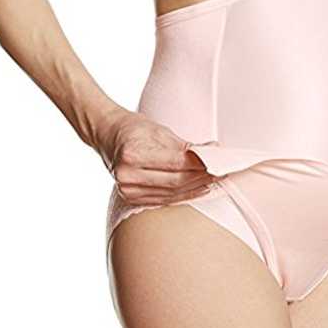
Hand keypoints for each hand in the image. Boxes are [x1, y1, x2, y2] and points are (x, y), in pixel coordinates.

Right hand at [94, 106, 217, 205]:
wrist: (106, 135)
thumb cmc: (134, 129)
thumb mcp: (159, 130)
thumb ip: (185, 146)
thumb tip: (213, 152)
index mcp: (133, 153)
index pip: (176, 163)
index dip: (201, 165)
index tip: (219, 163)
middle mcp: (127, 174)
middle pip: (175, 181)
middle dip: (202, 178)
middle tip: (221, 174)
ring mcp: (127, 189)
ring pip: (171, 193)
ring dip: (195, 189)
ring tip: (213, 182)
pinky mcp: (130, 198)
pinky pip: (163, 199)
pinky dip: (183, 195)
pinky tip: (197, 190)